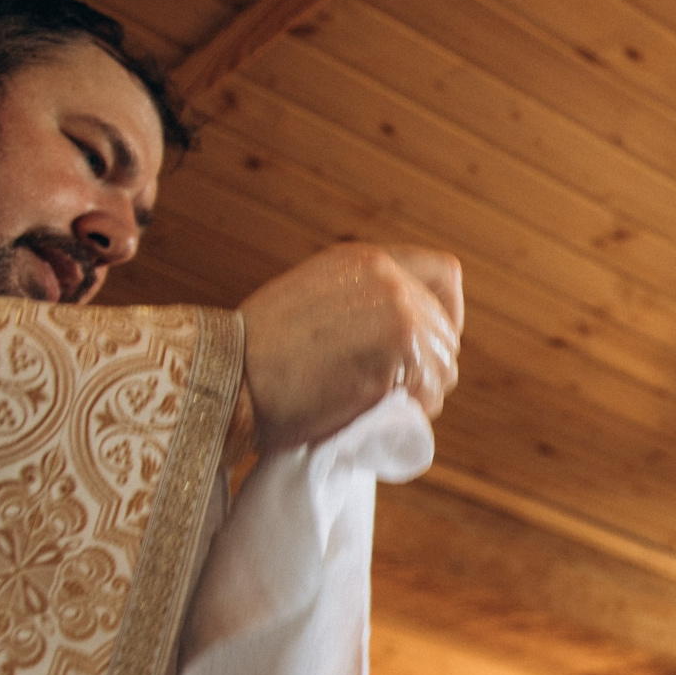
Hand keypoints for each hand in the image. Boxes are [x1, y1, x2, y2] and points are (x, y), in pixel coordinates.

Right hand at [238, 243, 463, 451]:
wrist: (228, 376)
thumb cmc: (257, 353)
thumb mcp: (312, 297)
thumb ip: (358, 300)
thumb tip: (402, 331)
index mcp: (366, 260)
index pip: (444, 274)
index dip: (447, 313)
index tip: (427, 344)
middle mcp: (389, 279)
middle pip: (446, 331)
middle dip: (428, 366)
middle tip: (395, 392)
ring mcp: (399, 314)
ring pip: (444, 366)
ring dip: (421, 392)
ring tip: (378, 405)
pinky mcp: (401, 353)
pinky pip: (431, 393)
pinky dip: (413, 412)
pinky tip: (378, 414)